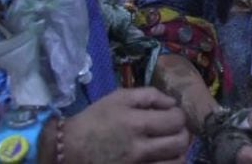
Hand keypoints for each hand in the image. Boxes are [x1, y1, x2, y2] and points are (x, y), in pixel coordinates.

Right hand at [52, 87, 189, 162]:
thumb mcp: (118, 98)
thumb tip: (172, 102)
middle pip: (180, 142)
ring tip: (170, 148)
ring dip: (178, 153)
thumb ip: (149, 95)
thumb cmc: (94, 120)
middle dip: (182, 134)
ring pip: (176, 163)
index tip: (172, 116)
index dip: (179, 116)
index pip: (176, 120)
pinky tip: (162, 159)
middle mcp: (140, 148)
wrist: (68, 150)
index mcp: (137, 124)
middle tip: (174, 132)